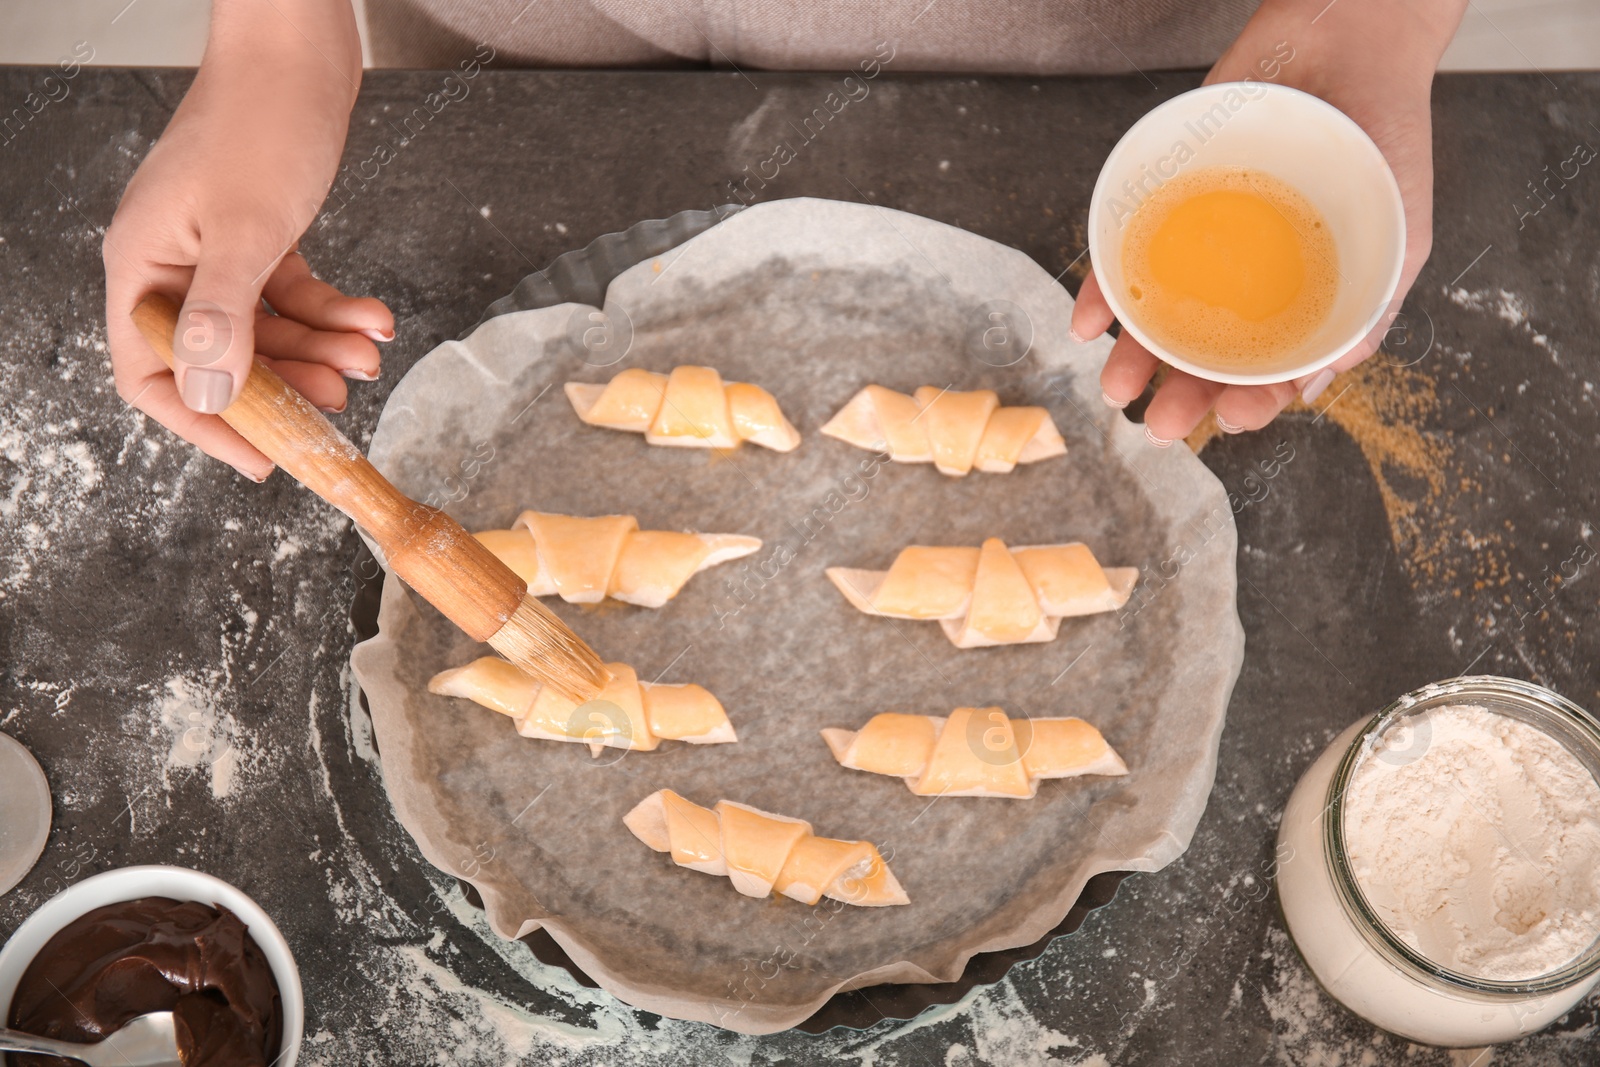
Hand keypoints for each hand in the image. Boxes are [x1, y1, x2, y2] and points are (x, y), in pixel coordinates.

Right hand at [104, 0, 389, 480]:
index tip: (262, 458)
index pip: (151, 373)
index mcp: (143, 266)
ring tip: (368, 354)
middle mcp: (172, 264)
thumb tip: (207, 391)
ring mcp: (215, 252)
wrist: (297, 52)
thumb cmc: (262, 123)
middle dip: (285, 384)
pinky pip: (292, 296)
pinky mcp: (258, 237)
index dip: (203, 423)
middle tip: (337, 403)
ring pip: (265, 332)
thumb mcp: (245, 230)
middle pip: (219, 360)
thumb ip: (222, 316)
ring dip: (319, 350)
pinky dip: (333, 312)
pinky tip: (374, 318)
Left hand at [1072, 0, 1466, 442]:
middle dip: (1182, 396)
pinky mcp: (1164, 205)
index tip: (1233, 419)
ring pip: (1162, 316)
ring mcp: (1206, 247)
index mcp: (1306, 302)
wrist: (1347, 40)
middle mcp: (1250, 283)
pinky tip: (1086, 323)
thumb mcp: (1401, 236)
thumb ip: (1366, 312)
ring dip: (1134, 359)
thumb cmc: (1382, 140)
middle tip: (1158, 427)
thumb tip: (1313, 385)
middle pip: (1210, 353)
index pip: (1272, 370)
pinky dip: (1103, 293)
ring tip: (1116, 389)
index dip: (1252, 401)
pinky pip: (1126, 258)